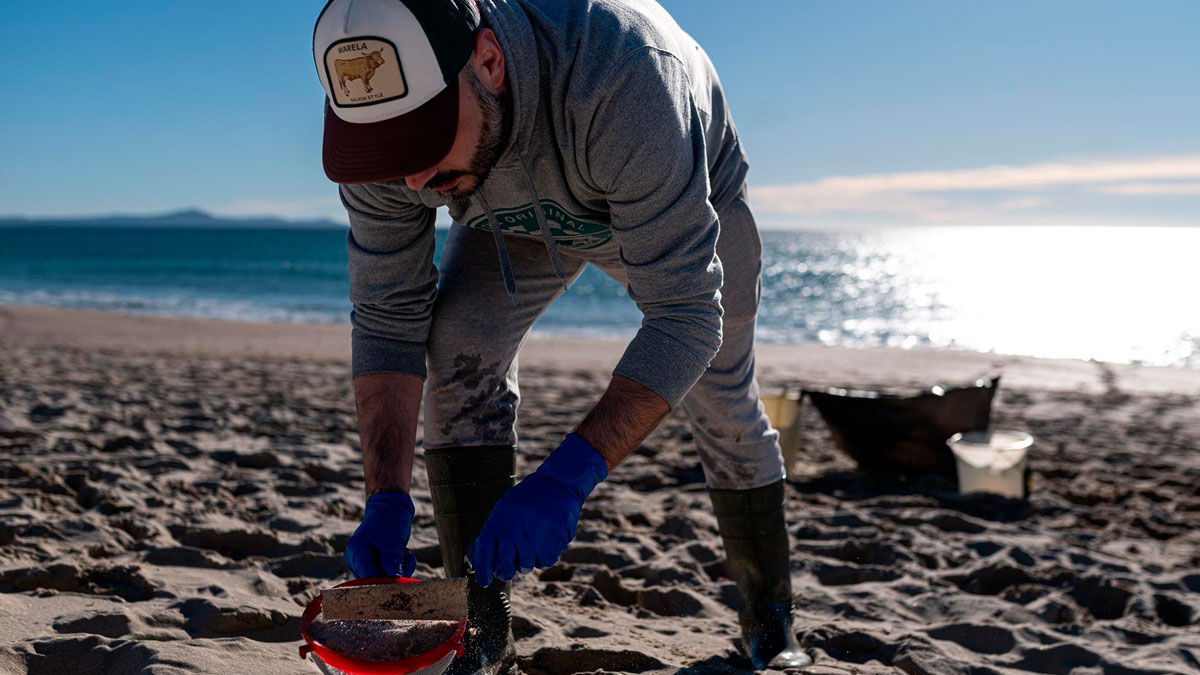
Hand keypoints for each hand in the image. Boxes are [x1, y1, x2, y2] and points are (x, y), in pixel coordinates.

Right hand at [343, 491, 416, 577]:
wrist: (392, 509)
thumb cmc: (390, 521)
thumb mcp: (392, 540)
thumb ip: (391, 559)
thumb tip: (393, 578)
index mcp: (355, 551)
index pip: (366, 574)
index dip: (382, 581)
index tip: (398, 580)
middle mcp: (357, 560)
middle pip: (375, 579)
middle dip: (394, 573)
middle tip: (405, 558)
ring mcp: (366, 564)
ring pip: (385, 578)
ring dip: (400, 568)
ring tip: (405, 552)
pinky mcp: (377, 566)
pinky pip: (390, 574)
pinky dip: (401, 567)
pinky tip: (405, 554)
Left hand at [469, 434, 607, 586]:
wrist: (556, 484)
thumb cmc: (527, 500)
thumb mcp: (503, 512)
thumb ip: (491, 536)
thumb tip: (474, 561)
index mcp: (497, 522)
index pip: (483, 551)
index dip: (482, 569)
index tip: (483, 582)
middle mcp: (513, 530)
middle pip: (505, 566)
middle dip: (506, 572)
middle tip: (509, 569)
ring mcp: (532, 536)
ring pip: (526, 566)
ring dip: (528, 561)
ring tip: (532, 544)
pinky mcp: (551, 540)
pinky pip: (544, 562)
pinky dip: (545, 556)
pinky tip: (545, 542)